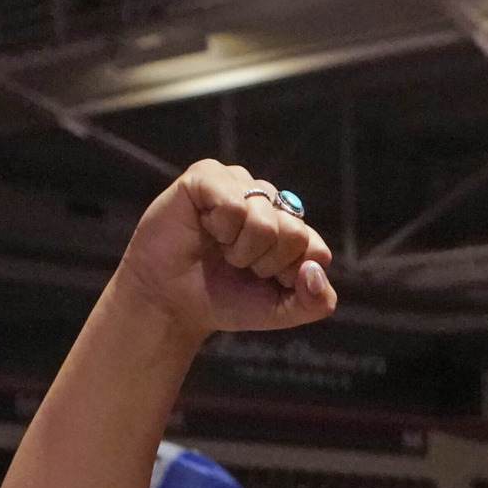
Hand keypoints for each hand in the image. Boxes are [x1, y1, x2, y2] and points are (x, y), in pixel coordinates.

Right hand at [109, 160, 337, 342]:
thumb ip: (315, 302)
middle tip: (237, 264)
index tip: (264, 281)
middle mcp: (268, 200)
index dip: (289, 275)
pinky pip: (234, 205)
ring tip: (220, 247)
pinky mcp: (207, 176)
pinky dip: (220, 230)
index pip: (316, 249)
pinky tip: (205, 228)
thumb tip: (314, 270)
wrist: (171, 302)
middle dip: (264, 263)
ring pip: (265, 221)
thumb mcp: (280, 311)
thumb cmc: (225, 299)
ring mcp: (239, 183)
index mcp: (289, 226)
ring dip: (239, 250)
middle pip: (295, 234)